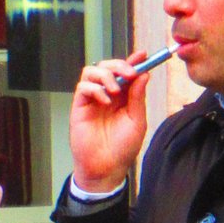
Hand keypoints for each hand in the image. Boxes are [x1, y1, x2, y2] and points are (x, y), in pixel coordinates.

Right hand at [70, 52, 151, 194]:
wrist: (106, 168)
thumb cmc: (122, 148)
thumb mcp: (137, 121)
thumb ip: (138, 97)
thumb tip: (143, 74)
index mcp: (122, 97)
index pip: (125, 73)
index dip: (133, 61)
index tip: (143, 54)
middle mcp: (106, 95)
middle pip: (107, 66)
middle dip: (119, 64)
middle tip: (129, 73)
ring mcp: (92, 100)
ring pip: (92, 71)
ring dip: (106, 75)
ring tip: (116, 90)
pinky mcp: (80, 107)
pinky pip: (83, 87)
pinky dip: (95, 88)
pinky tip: (105, 101)